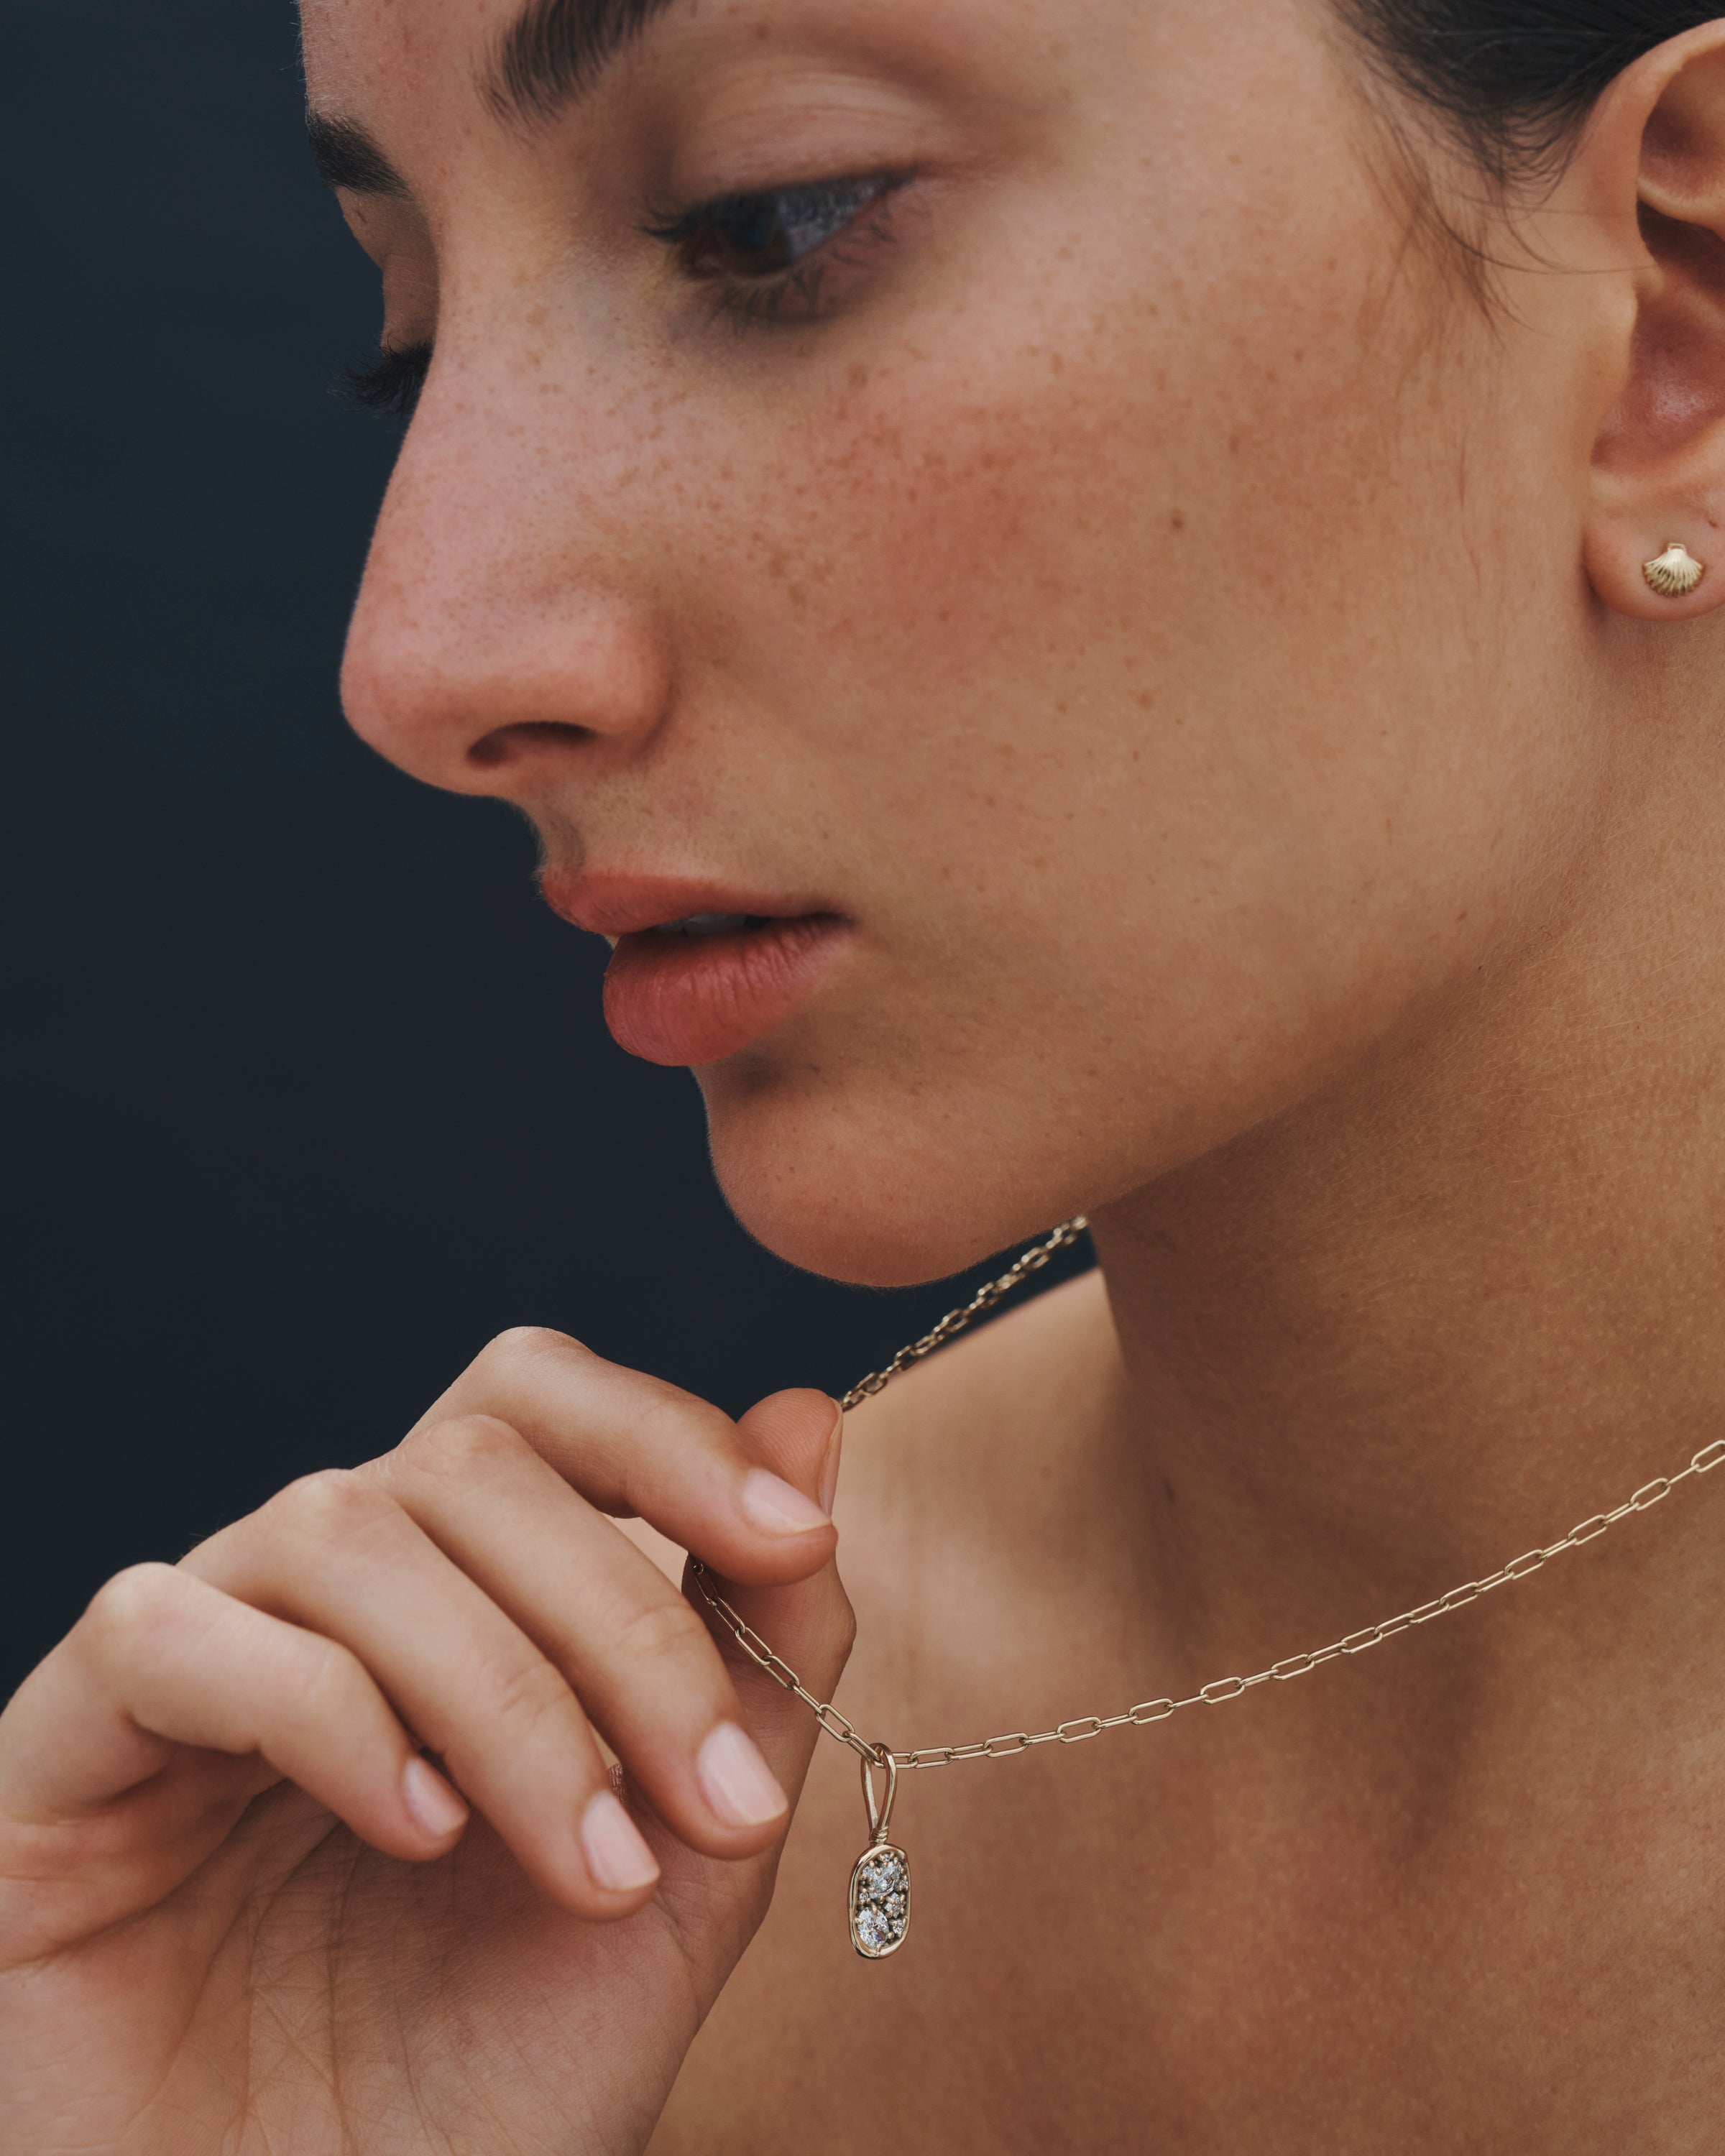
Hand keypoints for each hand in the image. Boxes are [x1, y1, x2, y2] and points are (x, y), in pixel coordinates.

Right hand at [0, 1332, 851, 2154]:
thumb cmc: (505, 2072)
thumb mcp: (688, 1858)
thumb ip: (757, 1648)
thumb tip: (806, 1419)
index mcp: (458, 1587)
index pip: (535, 1399)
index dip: (663, 1434)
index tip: (790, 1542)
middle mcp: (322, 1591)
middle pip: (467, 1459)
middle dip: (618, 1619)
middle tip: (705, 1804)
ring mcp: (193, 1650)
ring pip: (341, 1530)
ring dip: (502, 1692)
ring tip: (585, 1861)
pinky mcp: (65, 1744)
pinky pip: (174, 1632)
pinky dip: (324, 1712)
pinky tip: (413, 1831)